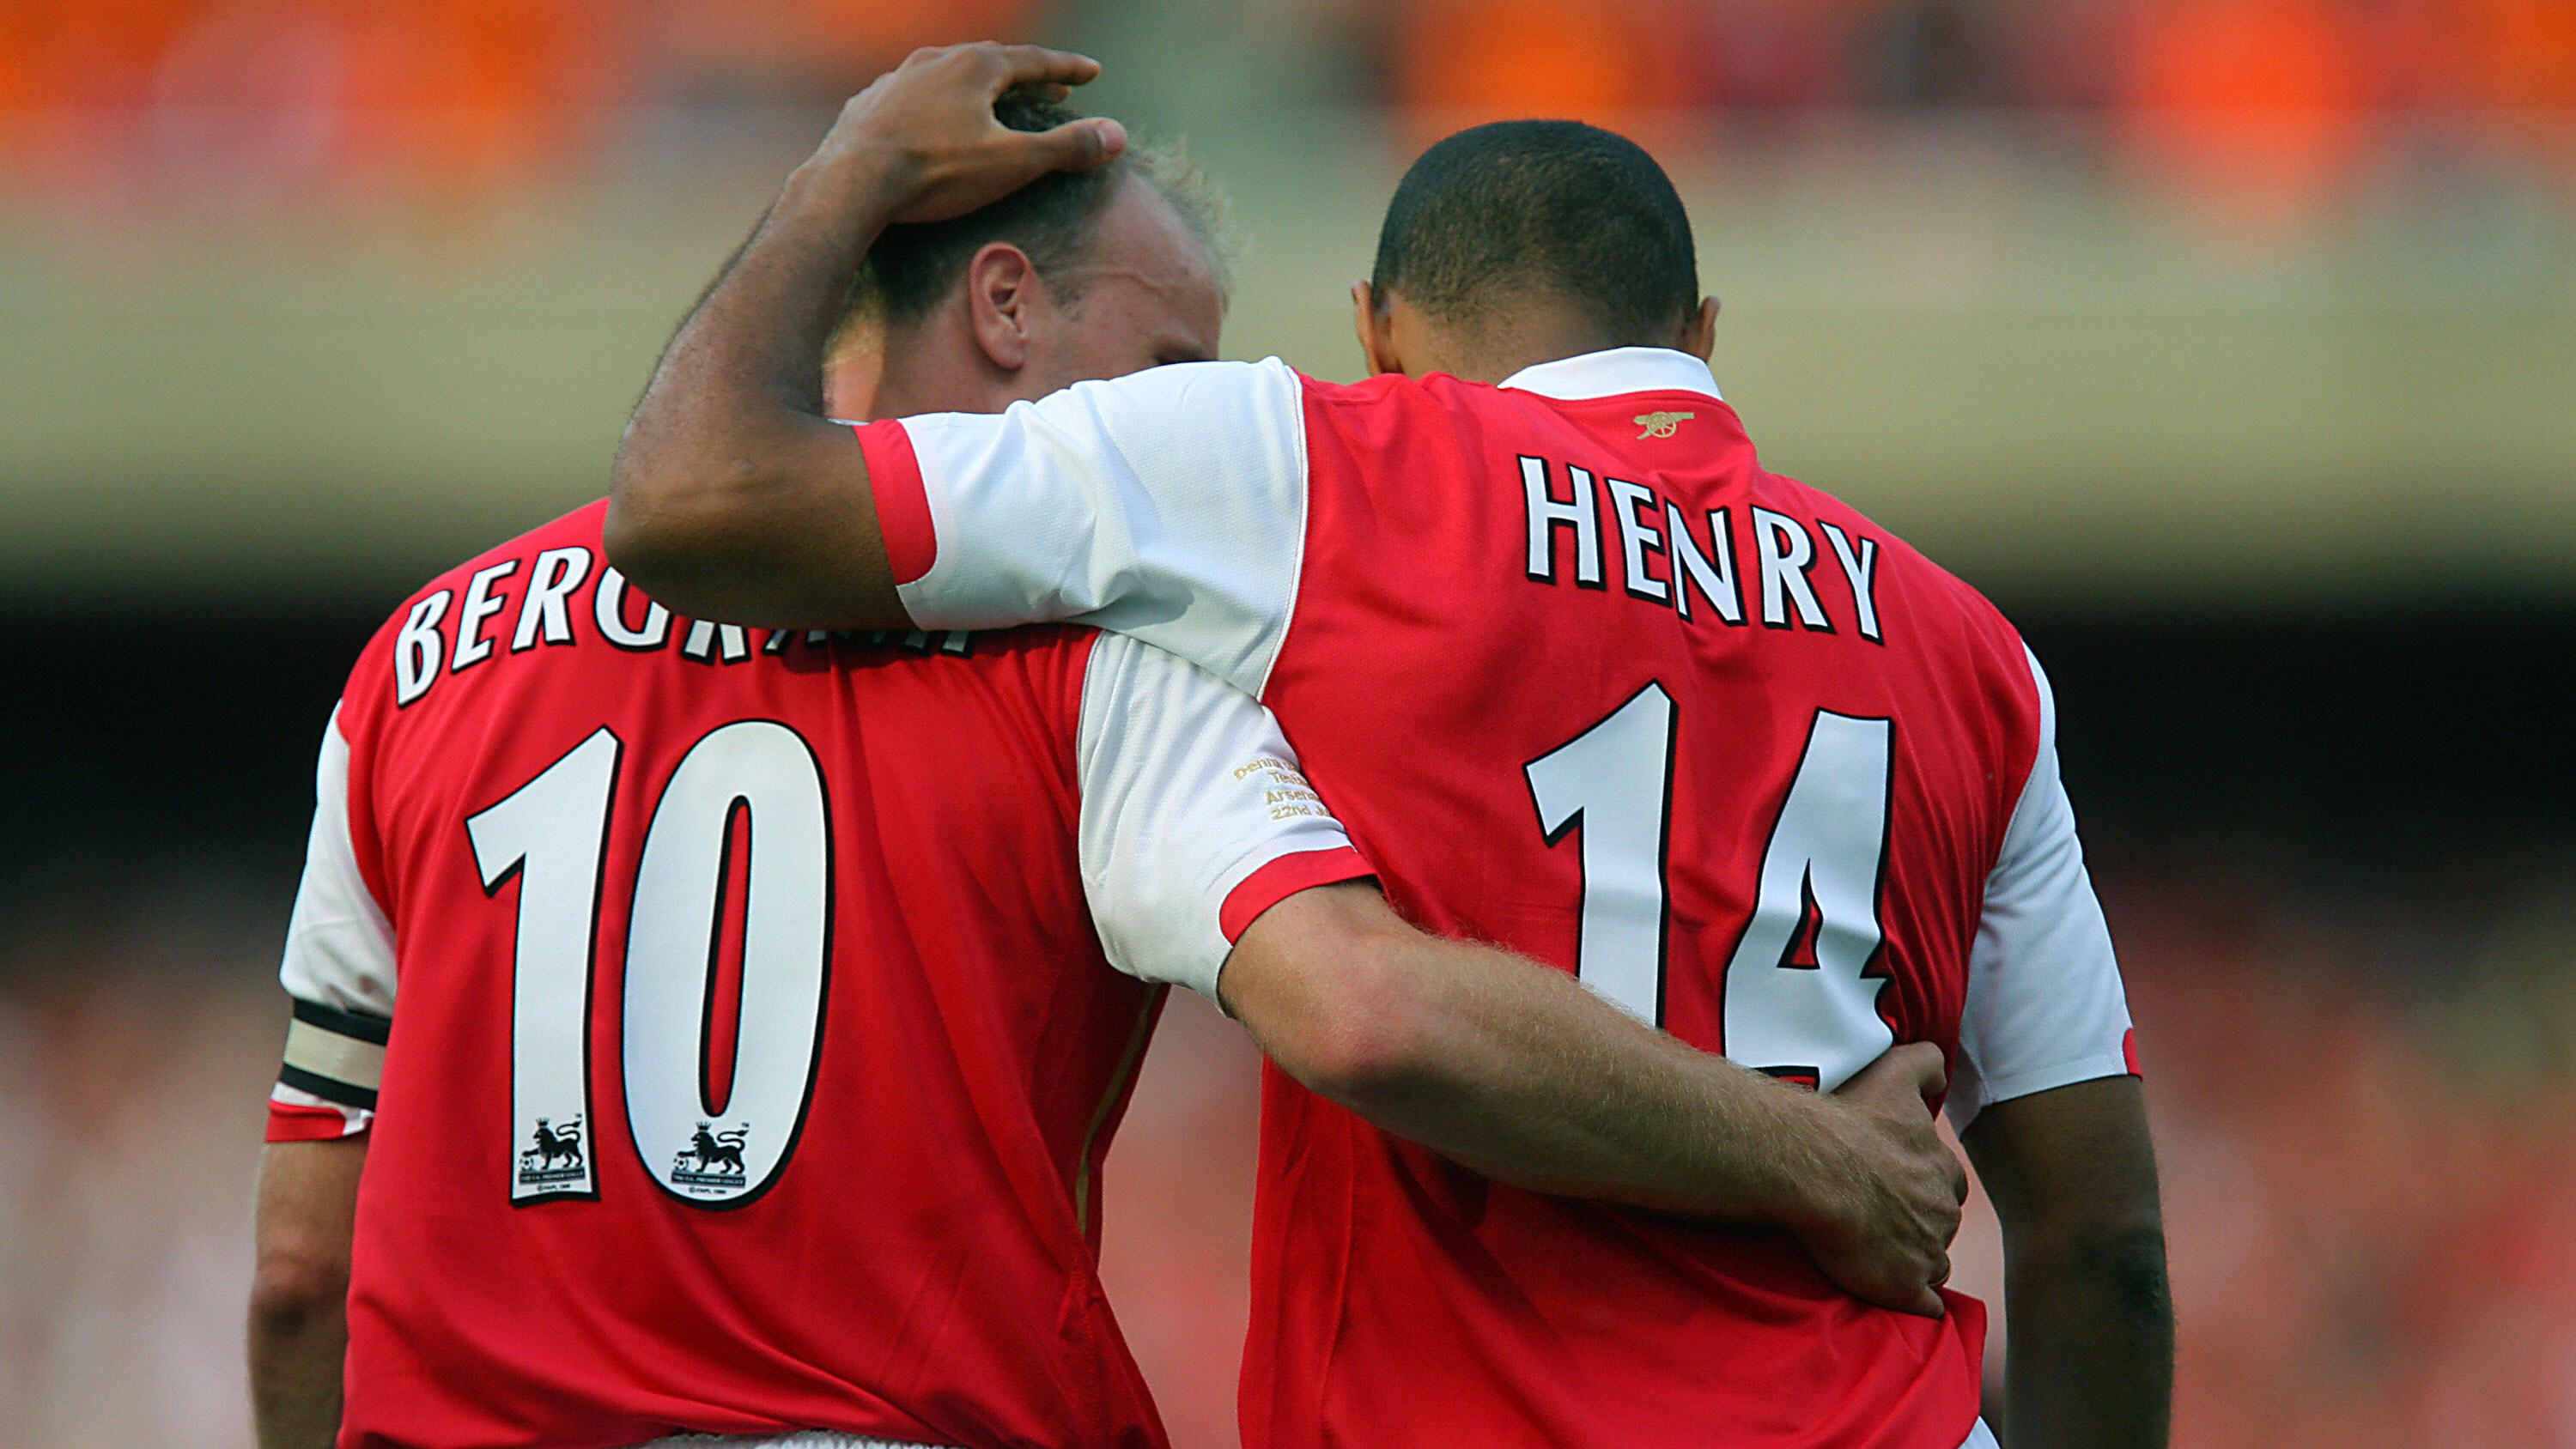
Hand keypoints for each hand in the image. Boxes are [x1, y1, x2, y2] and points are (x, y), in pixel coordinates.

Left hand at [815, 43, 1127, 224]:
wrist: (850, 183)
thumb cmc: (935, 172)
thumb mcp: (1013, 163)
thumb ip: (1066, 147)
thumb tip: (1116, 136)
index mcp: (975, 66)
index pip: (1034, 61)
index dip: (1067, 68)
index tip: (1092, 72)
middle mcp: (935, 61)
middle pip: (991, 60)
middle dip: (1024, 73)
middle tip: (1051, 82)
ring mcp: (897, 79)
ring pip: (947, 72)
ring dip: (976, 83)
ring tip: (992, 98)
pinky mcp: (869, 104)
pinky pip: (912, 95)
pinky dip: (935, 101)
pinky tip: (932, 117)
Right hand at [1796, 1043, 1968, 1316]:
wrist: (1814, 1166)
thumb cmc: (1850, 1121)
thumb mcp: (1893, 1074)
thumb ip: (1925, 1064)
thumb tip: (1942, 1070)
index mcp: (1942, 1170)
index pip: (1946, 1185)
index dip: (1922, 1186)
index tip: (1894, 1185)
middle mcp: (1943, 1213)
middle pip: (1941, 1225)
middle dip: (1921, 1225)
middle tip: (1882, 1219)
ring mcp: (1926, 1253)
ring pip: (1933, 1264)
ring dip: (1914, 1262)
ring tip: (1877, 1255)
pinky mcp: (1903, 1287)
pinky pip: (1923, 1305)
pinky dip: (1915, 1302)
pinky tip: (1896, 1296)